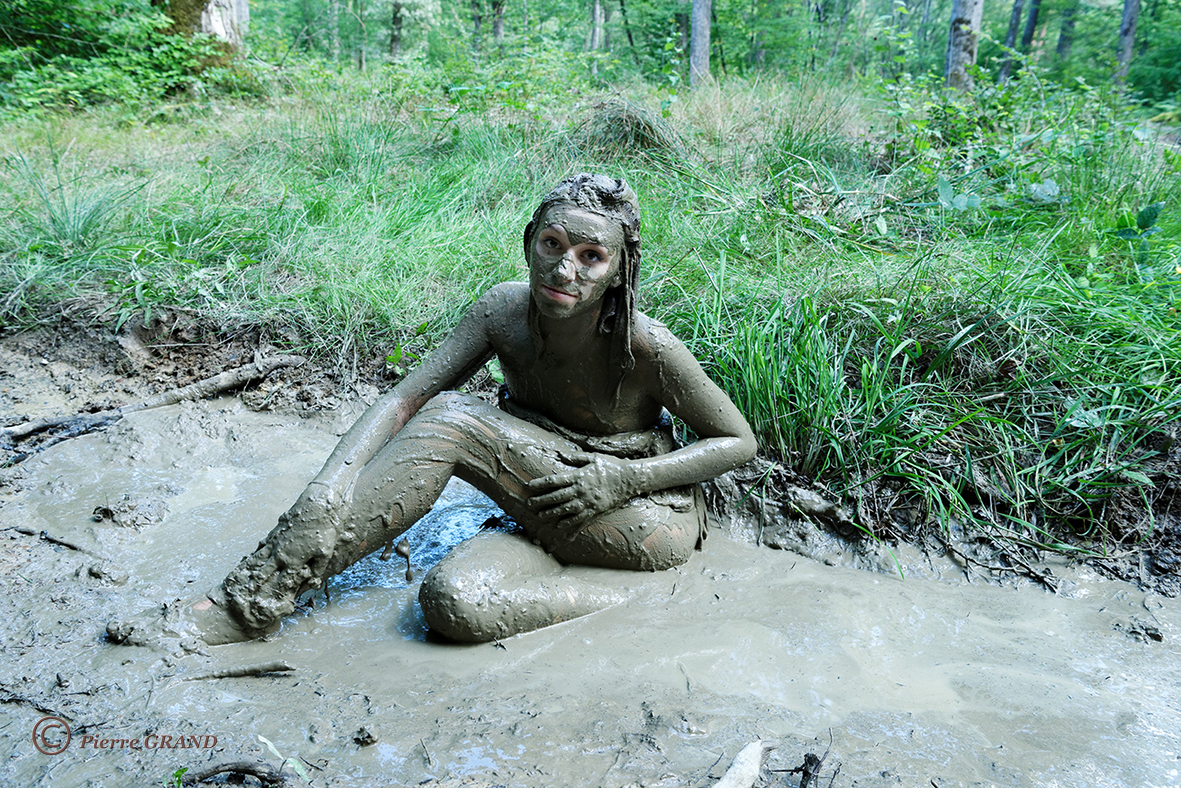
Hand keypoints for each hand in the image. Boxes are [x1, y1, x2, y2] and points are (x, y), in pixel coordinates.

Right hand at [222, 481, 344, 630]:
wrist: (317, 506)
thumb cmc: (324, 530)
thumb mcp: (325, 553)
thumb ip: (317, 569)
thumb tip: (312, 583)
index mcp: (294, 561)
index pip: (281, 583)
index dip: (274, 595)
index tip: (266, 605)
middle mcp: (281, 554)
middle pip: (264, 574)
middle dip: (255, 586)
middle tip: (245, 597)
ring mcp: (276, 543)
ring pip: (259, 560)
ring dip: (251, 572)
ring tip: (241, 582)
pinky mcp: (275, 533)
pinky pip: (262, 547)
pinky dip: (254, 555)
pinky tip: (249, 560)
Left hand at [526, 451, 636, 538]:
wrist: (629, 479)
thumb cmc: (611, 466)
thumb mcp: (593, 457)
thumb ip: (576, 457)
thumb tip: (560, 454)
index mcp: (579, 476)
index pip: (554, 480)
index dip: (540, 484)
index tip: (529, 486)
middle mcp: (581, 490)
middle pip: (556, 497)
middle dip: (541, 501)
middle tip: (529, 504)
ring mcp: (588, 502)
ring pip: (565, 510)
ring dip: (551, 514)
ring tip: (540, 517)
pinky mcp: (595, 511)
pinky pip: (580, 520)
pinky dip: (569, 524)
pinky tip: (560, 527)